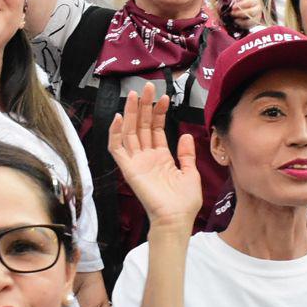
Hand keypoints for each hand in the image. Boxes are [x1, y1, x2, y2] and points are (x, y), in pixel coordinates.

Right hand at [108, 84, 201, 232]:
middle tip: (148, 87)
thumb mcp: (191, 173)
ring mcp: (136, 162)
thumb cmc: (184, 202)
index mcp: (161, 157)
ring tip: (135, 95)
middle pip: (142, 126)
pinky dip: (116, 133)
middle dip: (144, 106)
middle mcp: (146, 157)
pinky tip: (120, 118)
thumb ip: (186, 154)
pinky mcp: (128, 169)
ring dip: (131, 113)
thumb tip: (185, 134)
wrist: (176, 218)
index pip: (156, 129)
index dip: (159, 113)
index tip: (164, 98)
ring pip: (129, 132)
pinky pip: (117, 149)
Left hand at [225, 0, 265, 29]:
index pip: (249, 2)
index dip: (241, 4)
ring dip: (241, 21)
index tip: (233, 7)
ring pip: (251, 21)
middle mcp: (258, 8)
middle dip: (240, 13)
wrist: (249, 8)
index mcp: (254, 0)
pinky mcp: (254, 23)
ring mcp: (257, 17)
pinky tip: (237, 23)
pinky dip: (242, 26)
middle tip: (232, 13)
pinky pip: (249, 27)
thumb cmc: (242, 3)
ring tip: (235, 20)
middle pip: (251, 12)